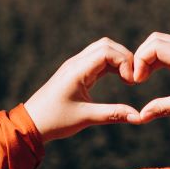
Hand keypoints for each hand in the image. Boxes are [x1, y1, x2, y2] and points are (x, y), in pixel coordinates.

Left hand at [22, 37, 139, 141]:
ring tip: (128, 79)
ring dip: (118, 60)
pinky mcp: (76, 72)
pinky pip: (97, 60)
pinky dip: (111, 65)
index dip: (125, 62)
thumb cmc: (55, 120)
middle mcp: (76, 63)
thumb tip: (138, 117)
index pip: (107, 52)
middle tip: (134, 79)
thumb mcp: (86, 118)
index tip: (132, 82)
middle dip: (124, 58)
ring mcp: (75, 66)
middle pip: (106, 45)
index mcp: (77, 70)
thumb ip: (113, 114)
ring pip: (102, 50)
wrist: (32, 123)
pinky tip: (120, 79)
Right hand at [125, 32, 169, 124]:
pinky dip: (159, 58)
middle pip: (155, 40)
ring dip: (149, 57)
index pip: (154, 46)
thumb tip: (141, 116)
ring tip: (143, 78)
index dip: (139, 61)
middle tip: (138, 79)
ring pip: (163, 43)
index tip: (136, 81)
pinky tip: (154, 74)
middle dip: (141, 56)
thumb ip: (165, 108)